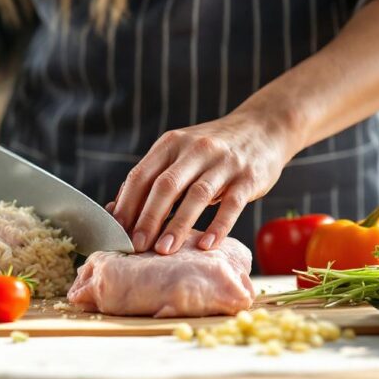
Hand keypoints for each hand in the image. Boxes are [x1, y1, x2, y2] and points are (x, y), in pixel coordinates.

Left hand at [110, 108, 299, 253]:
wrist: (263, 129)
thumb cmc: (211, 151)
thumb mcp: (179, 154)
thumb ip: (152, 178)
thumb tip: (116, 211)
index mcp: (171, 143)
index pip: (141, 175)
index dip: (126, 205)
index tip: (117, 232)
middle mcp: (195, 149)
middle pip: (165, 185)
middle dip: (148, 218)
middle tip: (136, 246)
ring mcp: (223, 162)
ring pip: (197, 195)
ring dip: (178, 225)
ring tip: (164, 250)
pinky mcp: (248, 177)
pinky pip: (232, 204)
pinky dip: (218, 226)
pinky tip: (206, 245)